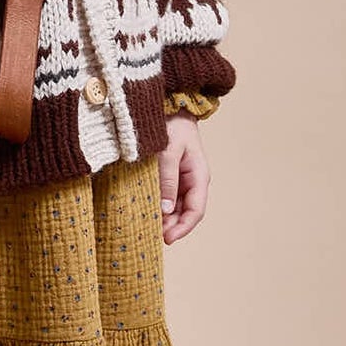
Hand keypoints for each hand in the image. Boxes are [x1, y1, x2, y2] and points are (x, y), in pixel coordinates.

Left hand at [158, 113, 209, 243]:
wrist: (169, 106)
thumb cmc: (171, 125)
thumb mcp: (168, 151)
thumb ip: (167, 180)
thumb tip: (166, 210)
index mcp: (199, 176)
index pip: (196, 210)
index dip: (183, 228)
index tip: (167, 239)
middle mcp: (193, 181)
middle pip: (185, 212)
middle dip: (171, 227)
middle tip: (152, 236)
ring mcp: (182, 179)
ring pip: (176, 207)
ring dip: (165, 219)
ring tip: (148, 227)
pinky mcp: (170, 175)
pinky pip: (167, 197)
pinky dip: (159, 207)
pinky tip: (147, 212)